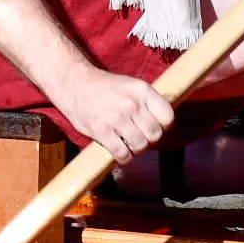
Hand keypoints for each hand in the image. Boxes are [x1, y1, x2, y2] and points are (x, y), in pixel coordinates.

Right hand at [53, 66, 173, 162]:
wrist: (75, 84)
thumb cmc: (106, 88)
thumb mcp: (131, 85)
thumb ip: (148, 101)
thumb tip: (168, 120)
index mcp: (142, 90)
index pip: (168, 117)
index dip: (164, 126)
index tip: (156, 126)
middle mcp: (131, 104)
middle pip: (155, 134)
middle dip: (150, 138)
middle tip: (140, 135)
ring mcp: (117, 118)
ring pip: (141, 145)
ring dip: (136, 148)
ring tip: (129, 142)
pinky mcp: (102, 131)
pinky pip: (123, 154)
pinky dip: (124, 157)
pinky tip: (120, 151)